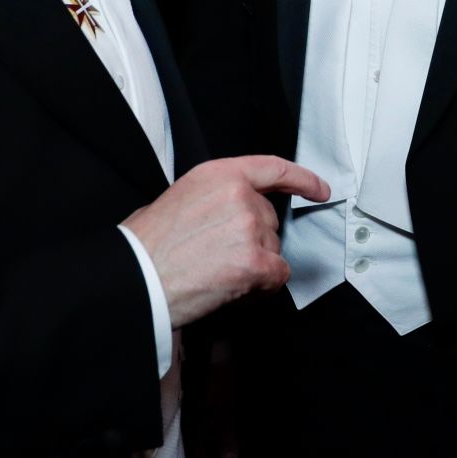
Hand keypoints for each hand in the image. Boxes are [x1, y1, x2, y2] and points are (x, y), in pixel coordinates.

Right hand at [123, 156, 327, 327]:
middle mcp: (239, 196)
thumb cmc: (147, 245)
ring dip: (255, 264)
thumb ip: (212, 197)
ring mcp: (249, 228)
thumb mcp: (179, 197)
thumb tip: (223, 213)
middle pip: (270, 220)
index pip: (273, 169)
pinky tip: (236, 288)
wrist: (137, 278)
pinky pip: (277, 275)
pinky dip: (262, 286)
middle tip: (220, 257)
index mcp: (219, 174)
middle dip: (253, 240)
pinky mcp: (255, 262)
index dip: (302, 179)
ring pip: (273, 248)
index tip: (319, 189)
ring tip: (218, 273)